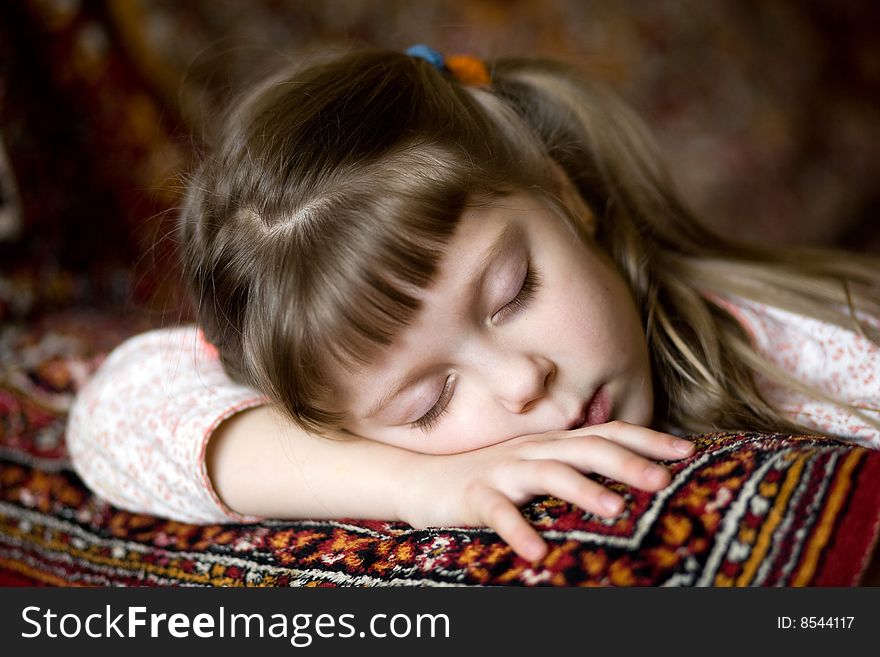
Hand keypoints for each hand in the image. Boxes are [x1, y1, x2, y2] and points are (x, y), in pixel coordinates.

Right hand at [400, 421, 693, 561]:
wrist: (421, 478)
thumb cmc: (488, 476)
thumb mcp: (534, 466)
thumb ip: (572, 463)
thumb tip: (626, 472)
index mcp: (552, 442)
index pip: (606, 431)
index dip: (646, 437)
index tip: (686, 449)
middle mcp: (533, 450)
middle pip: (585, 448)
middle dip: (627, 461)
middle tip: (664, 479)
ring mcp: (504, 471)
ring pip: (549, 474)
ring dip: (584, 491)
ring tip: (616, 510)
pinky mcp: (475, 496)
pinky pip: (498, 513)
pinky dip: (517, 531)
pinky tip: (537, 552)